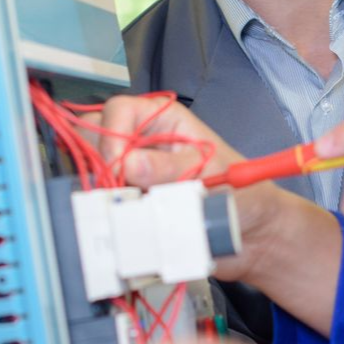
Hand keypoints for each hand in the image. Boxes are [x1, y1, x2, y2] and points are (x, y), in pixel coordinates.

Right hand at [91, 96, 264, 284]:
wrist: (250, 233)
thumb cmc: (241, 193)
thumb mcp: (209, 174)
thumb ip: (169, 169)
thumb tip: (129, 163)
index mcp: (164, 120)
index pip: (119, 110)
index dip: (113, 134)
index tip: (119, 166)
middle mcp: (143, 141)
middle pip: (95, 136)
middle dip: (101, 162)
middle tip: (122, 189)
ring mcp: (132, 171)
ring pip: (93, 169)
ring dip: (106, 190)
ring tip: (137, 207)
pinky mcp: (129, 200)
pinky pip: (102, 201)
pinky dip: (109, 212)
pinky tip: (131, 222)